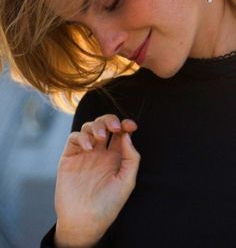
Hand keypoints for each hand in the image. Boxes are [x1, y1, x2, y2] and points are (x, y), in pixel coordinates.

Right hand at [55, 114, 139, 246]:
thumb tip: (127, 135)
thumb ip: (130, 158)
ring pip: (89, 127)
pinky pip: (74, 138)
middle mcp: (100, 152)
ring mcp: (84, 153)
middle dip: (109, 120)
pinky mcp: (70, 156)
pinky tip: (88, 148)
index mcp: (115, 156)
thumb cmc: (108, 204)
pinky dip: (82, 137)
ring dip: (96, 126)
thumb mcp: (126, 181)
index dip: (125, 125)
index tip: (130, 125)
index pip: (120, 133)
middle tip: (114, 127)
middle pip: (104, 125)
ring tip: (100, 137)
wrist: (84, 221)